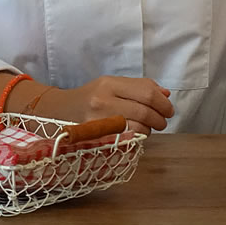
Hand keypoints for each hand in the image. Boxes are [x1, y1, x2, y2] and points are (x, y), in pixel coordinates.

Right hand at [43, 76, 173, 134]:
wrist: (58, 112)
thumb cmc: (89, 97)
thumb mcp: (111, 84)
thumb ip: (140, 87)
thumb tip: (166, 94)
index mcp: (109, 84)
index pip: (147, 93)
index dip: (163, 103)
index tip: (168, 109)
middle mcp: (103, 101)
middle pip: (145, 111)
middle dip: (160, 119)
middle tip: (162, 121)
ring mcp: (98, 122)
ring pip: (139, 128)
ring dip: (149, 130)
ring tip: (146, 127)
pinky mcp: (96, 139)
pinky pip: (127, 141)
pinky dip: (137, 138)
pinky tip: (134, 134)